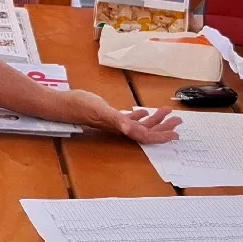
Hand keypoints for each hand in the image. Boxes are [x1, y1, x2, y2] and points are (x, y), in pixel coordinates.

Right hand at [63, 91, 180, 142]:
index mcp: (120, 128)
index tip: (175, 134)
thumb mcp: (100, 109)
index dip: (161, 136)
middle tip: (178, 121)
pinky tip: (143, 112)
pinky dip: (139, 116)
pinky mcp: (110, 116)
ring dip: (154, 120)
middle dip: (163, 128)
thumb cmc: (81, 106)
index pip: (145, 135)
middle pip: (146, 131)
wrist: (64, 105)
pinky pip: (128, 118)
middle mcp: (120, 128)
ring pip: (140, 124)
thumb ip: (116, 119)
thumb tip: (129, 127)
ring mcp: (115, 123)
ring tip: (167, 113)